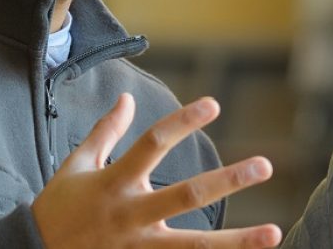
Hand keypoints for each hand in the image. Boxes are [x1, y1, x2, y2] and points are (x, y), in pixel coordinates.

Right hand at [32, 93, 279, 248]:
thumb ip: (106, 132)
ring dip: (237, 242)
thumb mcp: (77, 165)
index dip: (184, 121)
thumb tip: (127, 98)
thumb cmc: (58, 208)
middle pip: (187, 196)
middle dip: (228, 181)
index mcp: (115, 181)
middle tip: (265, 166)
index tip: (214, 104)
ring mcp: (138, 248)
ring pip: (195, 247)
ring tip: (274, 234)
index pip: (154, 143)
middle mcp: (131, 214)